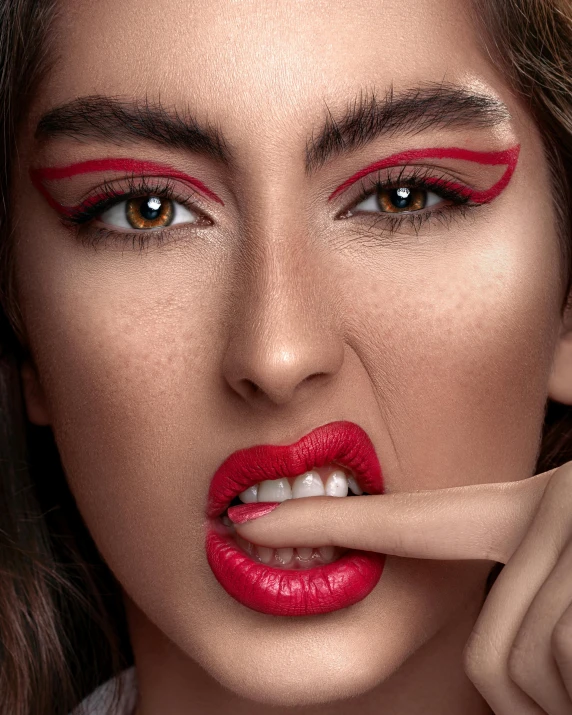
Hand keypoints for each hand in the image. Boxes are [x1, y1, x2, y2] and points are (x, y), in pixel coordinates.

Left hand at [232, 464, 571, 713]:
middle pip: (491, 654)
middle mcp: (546, 516)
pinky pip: (561, 689)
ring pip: (526, 674)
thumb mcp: (570, 556)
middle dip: (534, 677)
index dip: (318, 521)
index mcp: (522, 510)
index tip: (248, 522)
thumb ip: (518, 581)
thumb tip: (488, 661)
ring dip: (566, 690)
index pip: (404, 522)